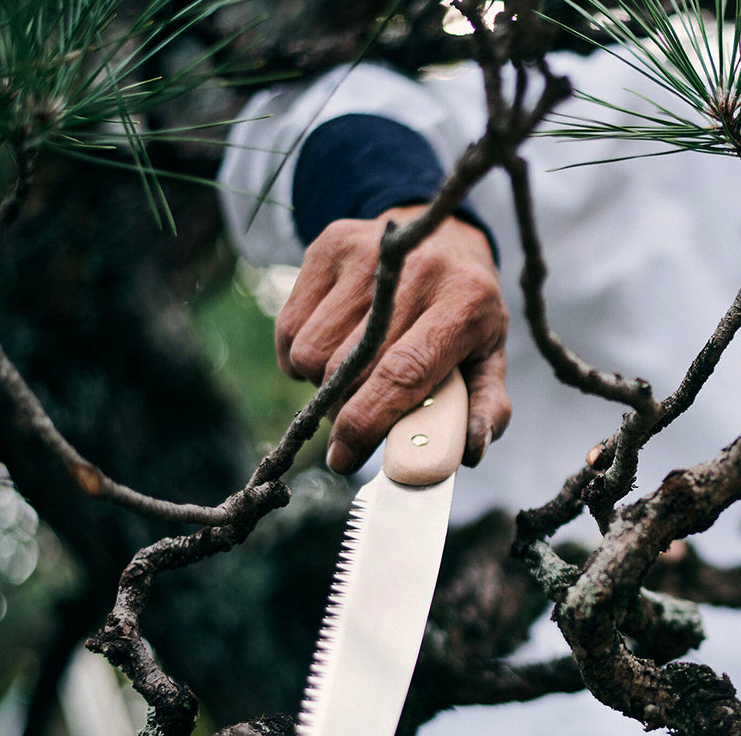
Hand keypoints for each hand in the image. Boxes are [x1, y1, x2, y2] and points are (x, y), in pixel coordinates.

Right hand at [275, 205, 510, 473]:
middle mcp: (415, 268)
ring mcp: (366, 251)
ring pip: (310, 352)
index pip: (403, 372)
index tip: (344, 458)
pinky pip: (289, 329)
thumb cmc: (463, 314)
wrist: (441, 235)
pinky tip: (330, 350)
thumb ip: (487, 408)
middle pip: (349, 368)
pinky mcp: (328, 246)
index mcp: (465, 302)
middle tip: (354, 425)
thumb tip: (471, 450)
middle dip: (342, 414)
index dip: (367, 422)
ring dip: (320, 383)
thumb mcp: (488, 358)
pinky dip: (298, 358)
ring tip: (351, 377)